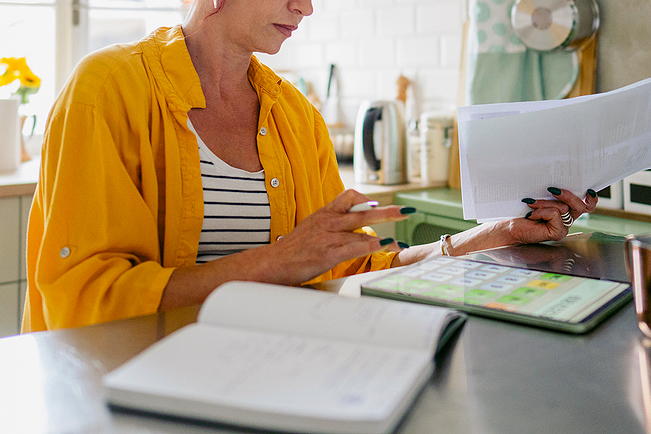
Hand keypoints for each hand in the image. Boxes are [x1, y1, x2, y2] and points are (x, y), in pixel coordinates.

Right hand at [269, 189, 410, 283]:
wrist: (273, 263)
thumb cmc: (293, 249)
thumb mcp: (311, 228)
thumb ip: (331, 224)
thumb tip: (351, 225)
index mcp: (324, 213)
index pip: (349, 196)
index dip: (366, 199)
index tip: (377, 205)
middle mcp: (328, 221)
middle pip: (364, 211)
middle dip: (389, 211)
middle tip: (407, 211)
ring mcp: (328, 236)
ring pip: (363, 228)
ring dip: (386, 235)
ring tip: (400, 242)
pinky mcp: (328, 253)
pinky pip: (356, 246)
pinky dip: (373, 245)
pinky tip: (385, 246)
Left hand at [514, 188, 597, 243]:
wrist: (509, 227)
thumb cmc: (522, 212)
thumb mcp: (540, 198)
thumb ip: (552, 194)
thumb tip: (558, 184)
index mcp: (567, 210)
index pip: (587, 206)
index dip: (592, 199)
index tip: (589, 191)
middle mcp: (568, 219)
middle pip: (580, 205)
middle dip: (567, 195)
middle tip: (551, 189)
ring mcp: (563, 227)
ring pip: (563, 207)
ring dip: (544, 203)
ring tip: (530, 203)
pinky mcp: (558, 232)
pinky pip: (555, 214)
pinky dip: (541, 211)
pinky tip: (531, 215)